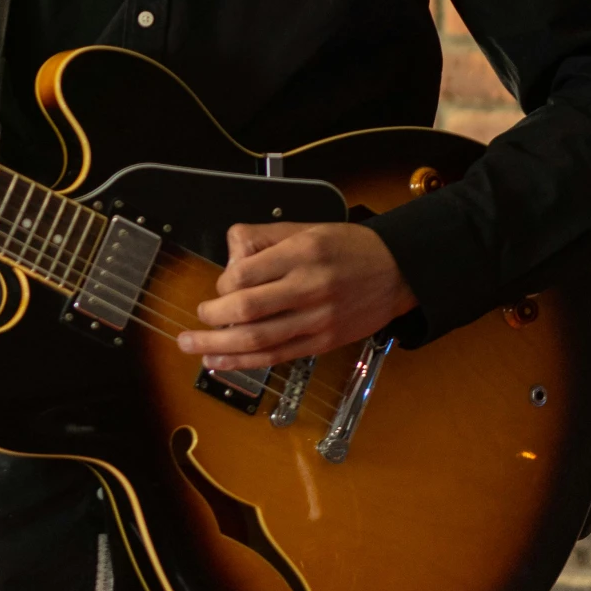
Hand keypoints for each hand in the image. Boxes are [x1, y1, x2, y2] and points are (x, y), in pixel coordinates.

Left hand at [177, 222, 415, 371]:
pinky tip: (221, 363)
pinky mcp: (324, 342)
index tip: (220, 286)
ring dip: (220, 347)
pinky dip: (245, 362)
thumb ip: (263, 238)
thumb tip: (229, 258)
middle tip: (196, 318)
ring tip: (192, 346)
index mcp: (301, 253)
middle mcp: (309, 287)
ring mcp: (318, 319)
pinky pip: (278, 356)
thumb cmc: (347, 247)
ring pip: (260, 339)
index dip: (223, 284)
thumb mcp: (304, 227)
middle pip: (248, 310)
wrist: (397, 271)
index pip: (246, 274)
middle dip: (213, 317)